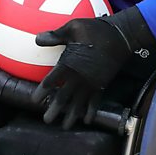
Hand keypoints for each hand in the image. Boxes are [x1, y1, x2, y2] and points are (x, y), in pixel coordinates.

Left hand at [31, 7, 155, 128]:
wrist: (121, 36)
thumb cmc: (95, 30)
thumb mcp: (73, 28)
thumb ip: (55, 36)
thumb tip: (37, 39)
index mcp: (69, 64)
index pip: (51, 80)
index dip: (42, 91)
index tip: (34, 100)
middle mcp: (79, 77)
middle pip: (63, 97)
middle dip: (54, 110)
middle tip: (47, 121)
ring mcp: (92, 82)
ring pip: (79, 103)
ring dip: (71, 115)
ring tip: (65, 126)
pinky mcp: (102, 84)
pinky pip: (96, 101)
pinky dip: (92, 111)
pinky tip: (88, 120)